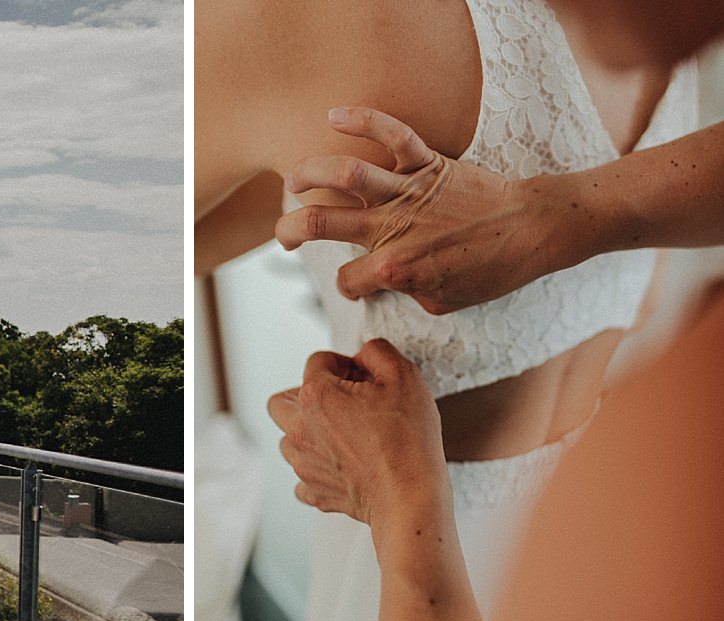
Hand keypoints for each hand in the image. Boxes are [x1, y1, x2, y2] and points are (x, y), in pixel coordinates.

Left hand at [266, 339, 450, 540]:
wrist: (409, 495)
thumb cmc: (408, 438)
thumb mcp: (404, 376)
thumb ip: (377, 352)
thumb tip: (363, 354)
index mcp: (315, 396)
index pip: (317, 362)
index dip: (345, 364)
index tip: (364, 377)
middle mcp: (299, 429)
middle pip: (281, 401)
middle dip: (306, 396)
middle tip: (340, 402)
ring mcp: (302, 463)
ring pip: (288, 439)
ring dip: (310, 432)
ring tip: (344, 434)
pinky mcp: (313, 491)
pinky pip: (302, 476)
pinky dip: (318, 467)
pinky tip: (342, 464)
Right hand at [276, 106, 566, 314]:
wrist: (536, 231)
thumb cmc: (493, 269)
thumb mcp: (444, 302)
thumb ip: (407, 293)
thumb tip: (388, 282)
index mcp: (396, 268)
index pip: (348, 280)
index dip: (350, 287)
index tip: (359, 285)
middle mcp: (394, 228)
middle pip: (322, 223)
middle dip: (291, 230)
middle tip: (285, 236)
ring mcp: (410, 192)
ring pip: (345, 175)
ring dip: (308, 174)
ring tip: (293, 180)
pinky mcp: (430, 164)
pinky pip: (393, 134)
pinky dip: (362, 120)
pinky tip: (334, 116)